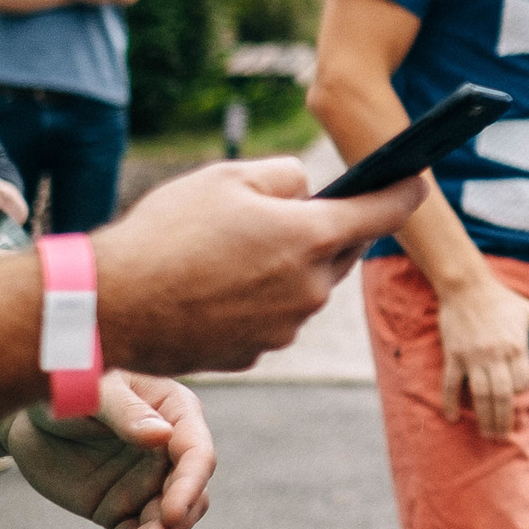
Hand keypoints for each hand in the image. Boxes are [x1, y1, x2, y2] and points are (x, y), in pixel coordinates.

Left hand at [6, 370, 215, 528]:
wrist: (25, 415)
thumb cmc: (65, 382)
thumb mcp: (91, 390)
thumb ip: (125, 412)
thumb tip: (162, 436)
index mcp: (175, 413)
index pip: (196, 454)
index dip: (189, 486)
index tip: (170, 515)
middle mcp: (169, 452)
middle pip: (189, 497)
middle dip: (171, 527)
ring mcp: (147, 483)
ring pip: (162, 525)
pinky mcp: (121, 508)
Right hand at [91, 155, 426, 374]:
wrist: (110, 307)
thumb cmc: (165, 234)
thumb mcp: (226, 178)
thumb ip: (284, 176)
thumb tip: (311, 189)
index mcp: (310, 237)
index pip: (385, 212)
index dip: (405, 191)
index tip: (418, 179)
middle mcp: (309, 288)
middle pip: (344, 252)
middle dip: (330, 231)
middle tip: (296, 214)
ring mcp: (285, 327)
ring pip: (308, 288)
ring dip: (291, 269)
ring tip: (237, 252)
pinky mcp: (256, 352)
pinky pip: (275, 318)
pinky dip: (261, 301)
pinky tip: (219, 287)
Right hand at [434, 272, 528, 437]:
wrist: (465, 286)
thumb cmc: (500, 299)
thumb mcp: (528, 310)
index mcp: (515, 345)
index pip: (522, 382)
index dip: (522, 396)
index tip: (520, 404)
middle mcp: (495, 354)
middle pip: (501, 395)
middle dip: (503, 419)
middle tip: (503, 435)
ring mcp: (472, 357)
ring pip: (479, 395)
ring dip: (484, 418)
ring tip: (487, 434)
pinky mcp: (453, 356)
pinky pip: (451, 384)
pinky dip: (450, 403)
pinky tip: (452, 417)